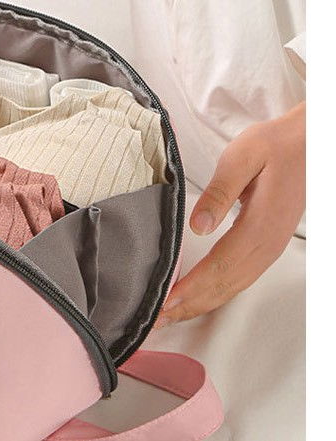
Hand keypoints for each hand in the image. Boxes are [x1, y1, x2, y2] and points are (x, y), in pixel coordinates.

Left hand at [156, 101, 304, 326]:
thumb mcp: (242, 158)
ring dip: (201, 303)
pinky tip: (198, 295)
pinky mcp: (266, 243)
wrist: (307, 143)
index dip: (191, 288)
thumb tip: (198, 226)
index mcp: (260, 226)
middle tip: (156, 319)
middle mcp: (266, 244)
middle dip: (190, 305)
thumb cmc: (273, 146)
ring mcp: (269, 247)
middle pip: (225, 285)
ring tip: (170, 314)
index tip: (165, 303)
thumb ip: (220, 192)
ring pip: (233, 285)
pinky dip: (215, 291)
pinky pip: (239, 276)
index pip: (219, 267)